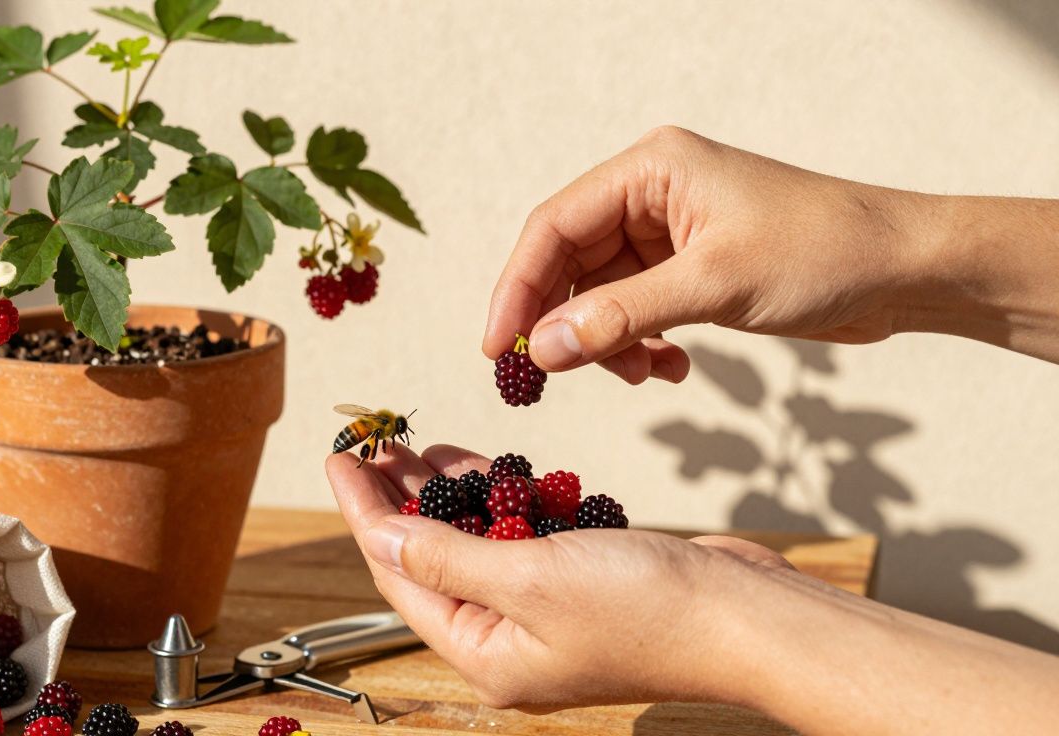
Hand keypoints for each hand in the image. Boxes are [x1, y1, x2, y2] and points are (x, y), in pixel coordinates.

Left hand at [325, 443, 801, 711]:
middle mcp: (509, 638)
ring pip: (476, 541)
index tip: (339, 458)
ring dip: (446, 492)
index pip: (400, 575)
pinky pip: (520, 535)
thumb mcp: (531, 579)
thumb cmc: (648, 612)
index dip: (364, 512)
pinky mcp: (580, 581)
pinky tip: (480, 465)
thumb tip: (385, 539)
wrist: (747, 617)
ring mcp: (546, 610)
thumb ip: (450, 558)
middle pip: (431, 558)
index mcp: (487, 654)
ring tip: (413, 445)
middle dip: (399, 499)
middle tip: (371, 444)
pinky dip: (500, 497)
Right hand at [483, 126, 939, 383]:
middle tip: (555, 377)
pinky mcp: (689, 269)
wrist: (904, 269)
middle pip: (569, 262)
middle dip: (564, 323)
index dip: (517, 288)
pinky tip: (671, 368)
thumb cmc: (823, 253)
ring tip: (644, 374)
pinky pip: (634, 311)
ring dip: (608, 343)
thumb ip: (620, 317)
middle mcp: (651, 194)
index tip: (496, 349)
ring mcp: (669, 233)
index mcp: (650, 170)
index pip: (553, 226)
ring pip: (599, 295)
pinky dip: (640, 345)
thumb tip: (541, 349)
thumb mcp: (714, 285)